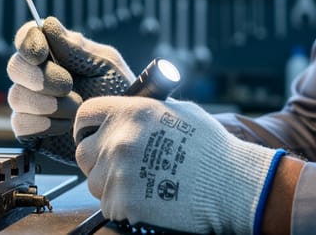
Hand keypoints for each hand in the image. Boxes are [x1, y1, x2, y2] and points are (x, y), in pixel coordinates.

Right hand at [7, 16, 134, 164]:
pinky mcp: (32, 130)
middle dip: (41, 77)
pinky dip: (43, 125)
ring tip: (77, 107)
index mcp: (57, 52)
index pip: (27, 37)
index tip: (41, 54)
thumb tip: (48, 25)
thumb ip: (77, 48)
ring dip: (48, 103)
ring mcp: (33, 103)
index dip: (28, 42)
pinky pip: (20, 124)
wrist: (125, 133)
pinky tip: (66, 125)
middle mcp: (39, 75)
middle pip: (15, 66)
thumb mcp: (107, 66)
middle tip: (67, 85)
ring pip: (16, 96)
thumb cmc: (120, 94)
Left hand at [75, 97, 282, 233]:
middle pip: (83, 153)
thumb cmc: (211, 148)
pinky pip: (109, 206)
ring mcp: (118, 173)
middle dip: (97, 159)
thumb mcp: (178, 111)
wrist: (231, 184)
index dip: (87, 127)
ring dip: (111, 185)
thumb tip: (128, 110)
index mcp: (130, 112)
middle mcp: (119, 140)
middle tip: (119, 166)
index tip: (92, 135)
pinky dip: (123, 206)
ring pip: (94, 182)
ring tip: (141, 184)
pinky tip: (147, 199)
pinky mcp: (123, 202)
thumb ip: (145, 109)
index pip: (86, 115)